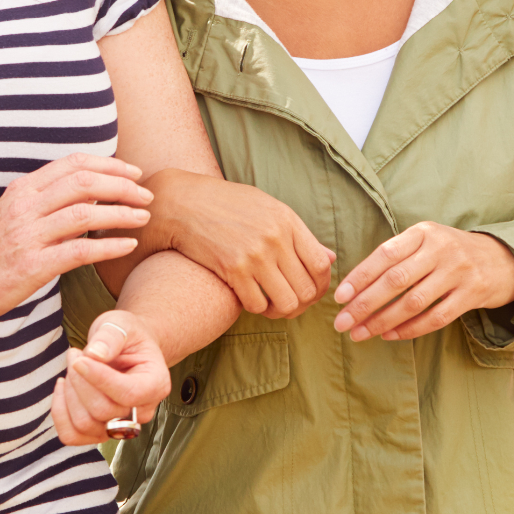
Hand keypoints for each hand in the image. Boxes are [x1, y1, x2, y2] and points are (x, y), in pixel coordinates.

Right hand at [0, 155, 154, 326]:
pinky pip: (79, 251)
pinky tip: (128, 245)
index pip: (72, 164)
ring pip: (85, 213)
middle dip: (122, 185)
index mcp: (21, 190)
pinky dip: (108, 246)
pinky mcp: (31, 266)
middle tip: (145, 195)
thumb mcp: (13, 216)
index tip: (133, 172)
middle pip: (84, 182)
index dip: (109, 164)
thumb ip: (47, 202)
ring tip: (143, 217)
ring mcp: (27, 236)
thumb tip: (90, 193)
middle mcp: (24, 207)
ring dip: (121, 213)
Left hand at [53, 313, 171, 444]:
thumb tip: (95, 354)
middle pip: (103, 411)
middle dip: (80, 381)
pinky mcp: (100, 431)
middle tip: (76, 355)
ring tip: (73, 367)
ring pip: (85, 424)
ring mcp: (121, 425)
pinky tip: (63, 388)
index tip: (79, 359)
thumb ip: (110, 337)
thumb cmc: (127, 337)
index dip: (99, 379)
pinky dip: (60, 412)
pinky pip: (72, 435)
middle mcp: (142, 411)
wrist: (127, 349)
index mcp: (156, 384)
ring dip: (69, 394)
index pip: (128, 394)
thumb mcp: (121, 325)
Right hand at [140, 169, 334, 318]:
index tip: (311, 292)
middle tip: (290, 304)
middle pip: (307, 289)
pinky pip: (257, 305)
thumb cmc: (226, 205)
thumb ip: (299, 235)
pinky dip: (256, 308)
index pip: (321, 266)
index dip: (321, 287)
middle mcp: (275, 239)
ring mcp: (254, 255)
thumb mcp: (268, 209)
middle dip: (302, 304)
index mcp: (288, 221)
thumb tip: (331, 258)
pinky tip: (249, 298)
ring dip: (280, 311)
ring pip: (286, 303)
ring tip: (271, 305)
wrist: (182, 203)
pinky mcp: (232, 270)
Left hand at [332, 222, 513, 341]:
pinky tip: (388, 335)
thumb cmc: (450, 252)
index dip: (360, 277)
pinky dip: (409, 329)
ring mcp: (459, 272)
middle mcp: (441, 249)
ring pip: (413, 302)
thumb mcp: (427, 240)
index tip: (340, 297)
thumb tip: (354, 286)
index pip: (385, 254)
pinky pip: (435, 318)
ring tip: (360, 334)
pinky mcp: (471, 295)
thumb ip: (397, 255)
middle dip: (365, 304)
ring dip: (382, 321)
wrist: (502, 259)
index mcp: (424, 232)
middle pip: (396, 280)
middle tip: (342, 323)